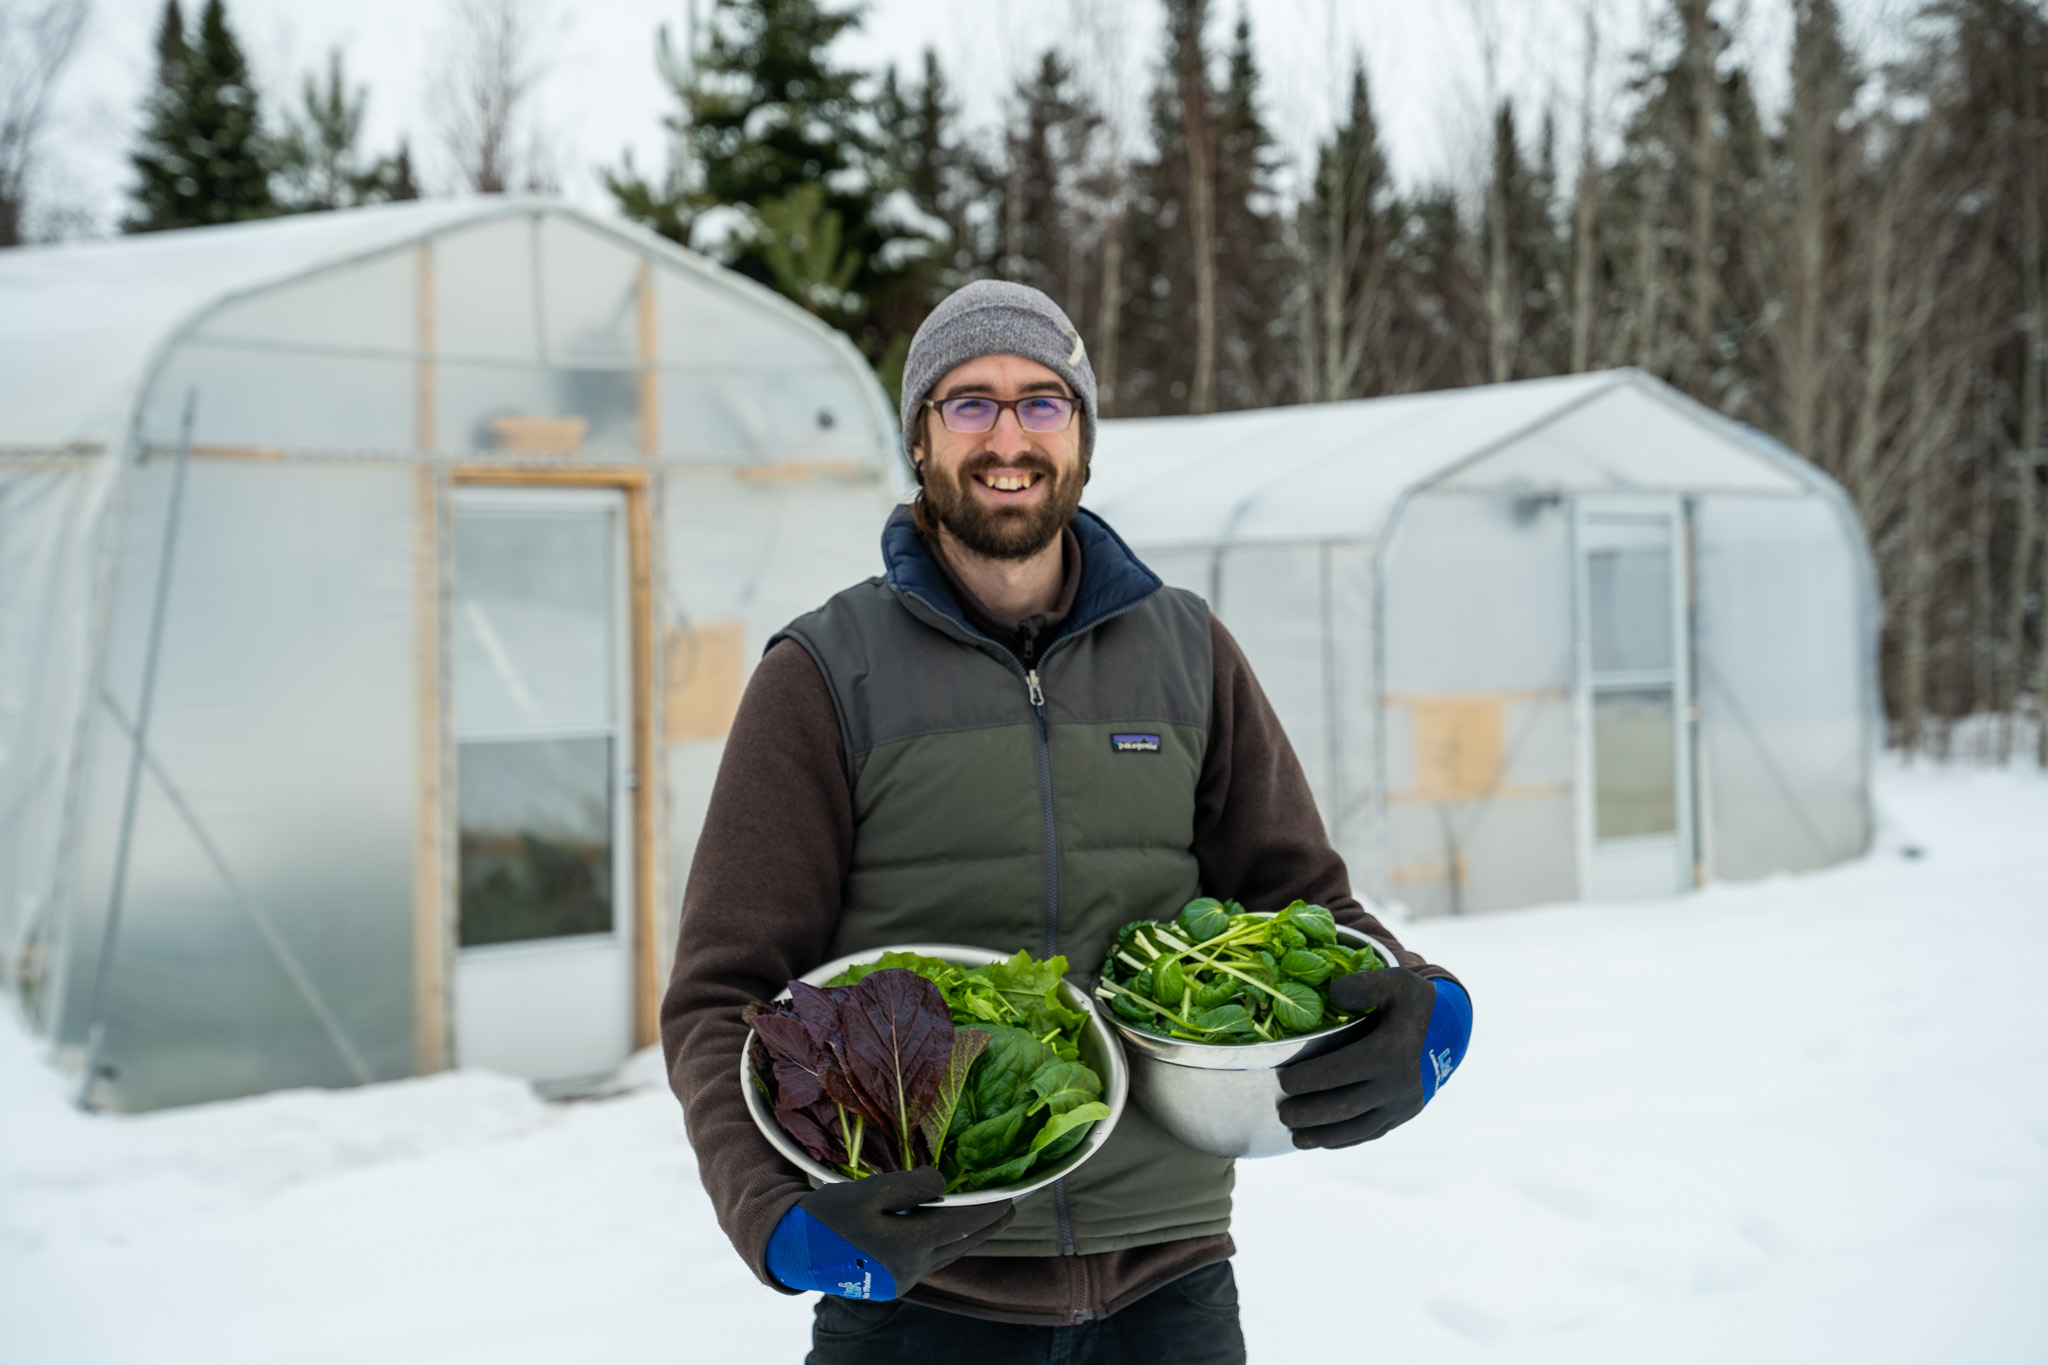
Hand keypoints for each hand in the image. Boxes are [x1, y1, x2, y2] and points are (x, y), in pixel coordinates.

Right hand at [799, 1166, 1014, 1294]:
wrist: (793, 1251)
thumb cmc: (827, 1215)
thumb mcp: (867, 1192)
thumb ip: (909, 1186)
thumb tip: (944, 1185)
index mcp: (905, 1246)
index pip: (960, 1225)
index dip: (986, 1210)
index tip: (1009, 1196)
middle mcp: (910, 1269)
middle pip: (960, 1244)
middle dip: (987, 1226)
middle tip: (1010, 1208)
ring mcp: (902, 1280)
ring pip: (947, 1255)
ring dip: (970, 1237)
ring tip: (989, 1221)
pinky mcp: (893, 1283)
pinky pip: (931, 1262)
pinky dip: (948, 1246)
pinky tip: (952, 1235)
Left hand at [1275, 968, 1435, 1148]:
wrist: (1453, 1029)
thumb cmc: (1415, 1003)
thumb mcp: (1396, 982)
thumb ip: (1364, 985)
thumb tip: (1332, 994)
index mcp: (1389, 1052)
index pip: (1339, 1071)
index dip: (1308, 1079)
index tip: (1283, 1081)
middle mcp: (1397, 1084)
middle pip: (1345, 1106)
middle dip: (1310, 1114)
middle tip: (1283, 1114)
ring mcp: (1402, 1104)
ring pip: (1358, 1127)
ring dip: (1324, 1135)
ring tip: (1296, 1137)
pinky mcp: (1405, 1114)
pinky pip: (1373, 1132)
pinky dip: (1346, 1139)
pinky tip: (1324, 1141)